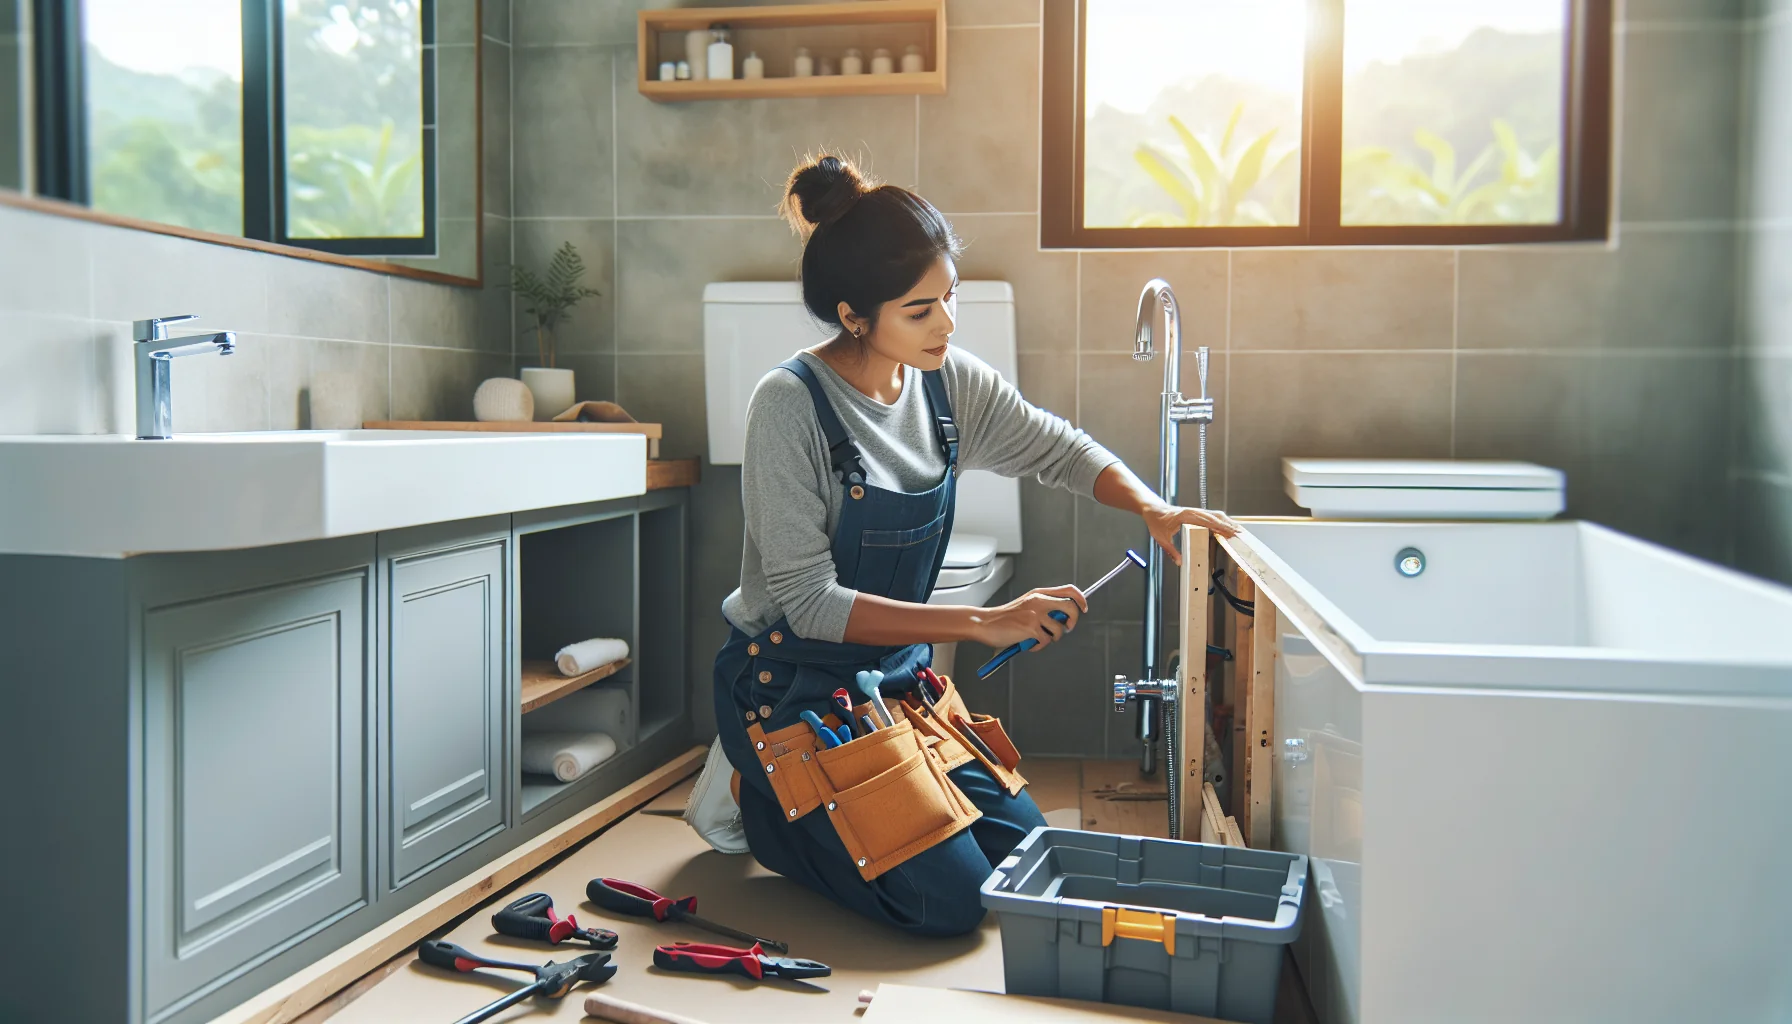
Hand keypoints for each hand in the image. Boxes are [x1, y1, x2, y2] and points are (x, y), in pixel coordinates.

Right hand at [968, 585, 1086, 648]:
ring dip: (1051, 638)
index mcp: (1039, 594)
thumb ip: (1044, 606)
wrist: (984, 623)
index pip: (1069, 590)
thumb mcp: (1026, 605)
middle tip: (1066, 628)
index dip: (1081, 600)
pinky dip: (1038, 646)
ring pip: (1059, 629)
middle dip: (1073, 621)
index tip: (1084, 609)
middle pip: (1071, 607)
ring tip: (1038, 638)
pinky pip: (1046, 641)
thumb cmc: (1004, 618)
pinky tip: (1028, 643)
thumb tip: (1064, 617)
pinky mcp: (1031, 627)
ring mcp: (1035, 614)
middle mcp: (1039, 600)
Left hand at [1142, 504, 1240, 563]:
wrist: (1152, 509)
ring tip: (1238, 531)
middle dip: (1229, 525)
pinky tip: (1227, 527)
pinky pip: (1211, 516)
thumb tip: (1179, 562)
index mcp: (1186, 516)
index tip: (1230, 532)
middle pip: (1216, 516)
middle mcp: (1193, 512)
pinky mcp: (1196, 514)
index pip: (1208, 521)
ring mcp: (1196, 512)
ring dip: (1227, 522)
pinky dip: (1221, 521)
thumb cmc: (1156, 521)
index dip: (1221, 526)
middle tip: (1240, 534)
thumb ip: (1170, 550)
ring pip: (1216, 515)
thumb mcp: (1161, 538)